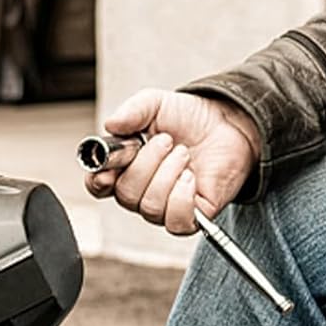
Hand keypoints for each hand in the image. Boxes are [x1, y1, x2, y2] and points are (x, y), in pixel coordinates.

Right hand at [86, 88, 262, 235]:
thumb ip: (132, 111)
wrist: (227, 126)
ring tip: (184, 154)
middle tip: (167, 141)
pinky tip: (191, 178)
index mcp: (125, 166)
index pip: (98, 184)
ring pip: (150, 207)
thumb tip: (111, 124)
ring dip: (168, 175)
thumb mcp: (156, 104)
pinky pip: (176, 221)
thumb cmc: (189, 119)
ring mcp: (165, 206)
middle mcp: (142, 191)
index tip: (107, 168)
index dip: (98, 179)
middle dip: (146, 164)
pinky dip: (182, 197)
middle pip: (126, 195)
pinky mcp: (191, 217)